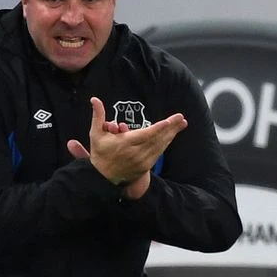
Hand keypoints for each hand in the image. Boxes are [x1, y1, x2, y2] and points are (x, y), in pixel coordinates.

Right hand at [68, 97, 186, 185]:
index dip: (158, 128)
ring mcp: (142, 161)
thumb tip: (94, 99)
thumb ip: (98, 116)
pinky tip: (171, 136)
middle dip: (170, 128)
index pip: (145, 134)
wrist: (102, 177)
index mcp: (125, 143)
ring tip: (180, 125)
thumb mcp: (96, 133)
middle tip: (181, 118)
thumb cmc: (100, 152)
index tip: (169, 121)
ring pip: (160, 146)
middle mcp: (136, 153)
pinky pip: (158, 153)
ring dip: (171, 135)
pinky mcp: (145, 167)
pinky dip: (165, 144)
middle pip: (157, 139)